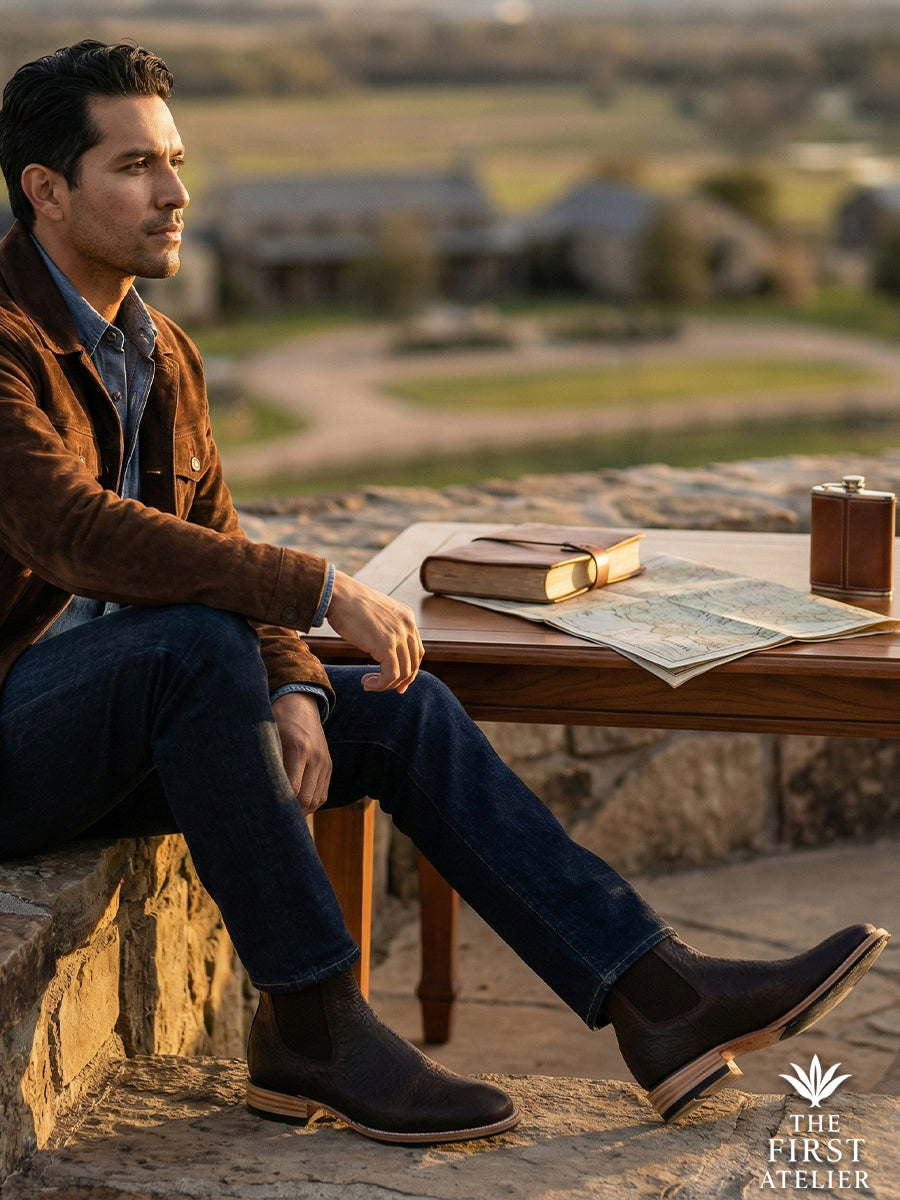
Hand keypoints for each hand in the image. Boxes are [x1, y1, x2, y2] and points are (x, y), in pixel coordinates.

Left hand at [271, 692, 331, 814]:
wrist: (300, 703)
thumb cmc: (277, 719)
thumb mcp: (268, 736)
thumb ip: (265, 761)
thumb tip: (255, 790)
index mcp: (299, 748)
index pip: (293, 788)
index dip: (280, 804)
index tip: (266, 812)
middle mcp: (315, 757)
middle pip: (306, 798)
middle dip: (290, 812)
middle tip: (272, 819)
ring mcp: (325, 762)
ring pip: (316, 800)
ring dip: (302, 810)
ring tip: (285, 815)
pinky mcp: (329, 765)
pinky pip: (323, 793)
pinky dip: (311, 803)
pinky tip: (297, 804)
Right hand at [326, 570, 423, 692]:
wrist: (338, 595)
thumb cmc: (349, 605)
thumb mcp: (377, 615)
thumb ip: (386, 630)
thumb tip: (384, 653)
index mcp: (407, 617)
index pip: (417, 651)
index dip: (409, 669)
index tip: (397, 682)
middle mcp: (407, 626)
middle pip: (413, 663)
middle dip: (400, 680)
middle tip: (383, 687)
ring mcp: (398, 635)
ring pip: (403, 672)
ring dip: (386, 684)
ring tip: (368, 683)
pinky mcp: (386, 645)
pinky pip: (391, 674)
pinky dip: (380, 685)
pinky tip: (366, 683)